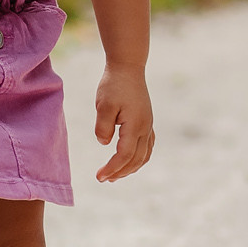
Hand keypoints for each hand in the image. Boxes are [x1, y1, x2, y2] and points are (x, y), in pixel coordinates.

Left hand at [93, 63, 153, 181]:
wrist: (128, 67)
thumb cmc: (114, 85)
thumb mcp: (103, 105)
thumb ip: (103, 126)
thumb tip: (104, 143)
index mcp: (135, 125)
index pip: (124, 155)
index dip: (112, 168)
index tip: (99, 176)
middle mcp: (145, 128)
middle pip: (136, 159)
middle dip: (120, 172)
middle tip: (103, 179)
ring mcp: (148, 125)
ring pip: (144, 155)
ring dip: (130, 168)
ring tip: (115, 175)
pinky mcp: (147, 122)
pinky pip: (147, 147)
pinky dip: (139, 158)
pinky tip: (129, 160)